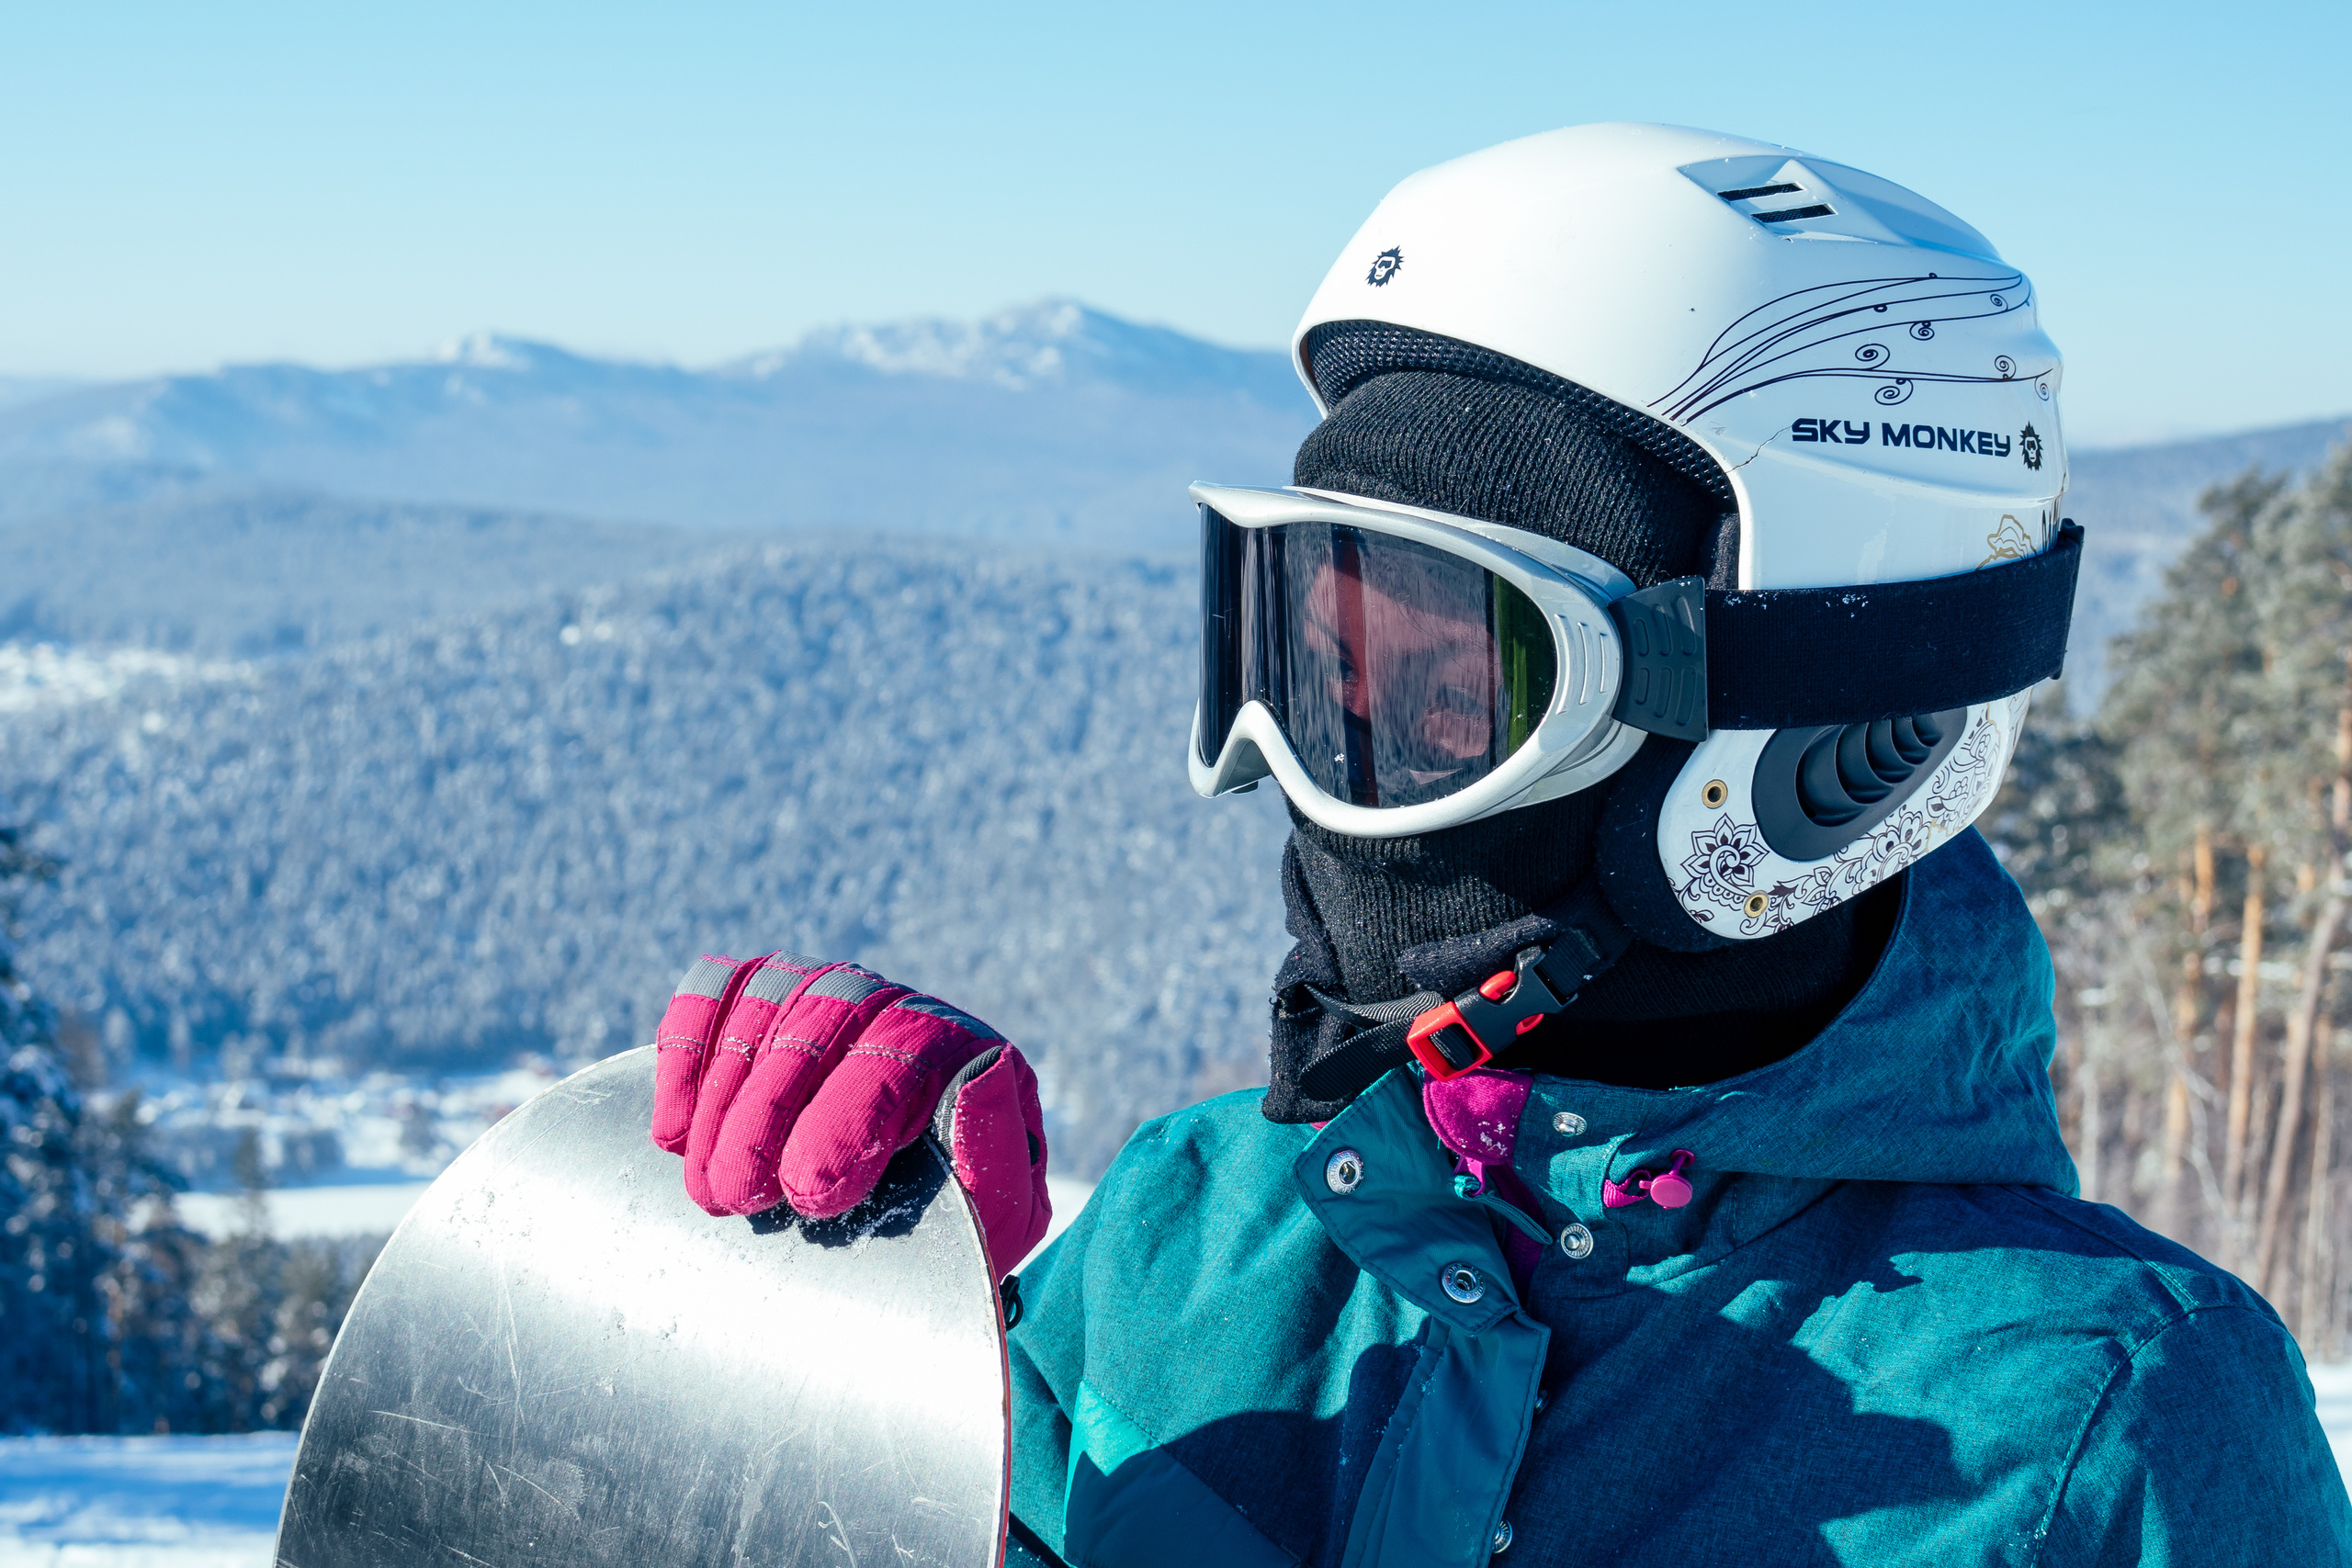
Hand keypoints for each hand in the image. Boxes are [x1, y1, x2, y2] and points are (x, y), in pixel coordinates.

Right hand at [649, 951, 1050, 1275]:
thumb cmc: (957, 1218)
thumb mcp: (996, 1211)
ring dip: (720, 1100)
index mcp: (962, 1051)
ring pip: (765, 1005)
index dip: (846, 1118)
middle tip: (737, 1198)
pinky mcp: (764, 996)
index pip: (902, 1052)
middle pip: (822, 1021)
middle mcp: (895, 1004)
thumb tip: (978, 1076)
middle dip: (766, 1113)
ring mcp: (826, 992)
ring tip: (708, 1189)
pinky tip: (672, 1129)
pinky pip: (716, 990)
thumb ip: (996, 1157)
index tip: (808, 1195)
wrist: (911, 1216)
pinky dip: (686, 1050)